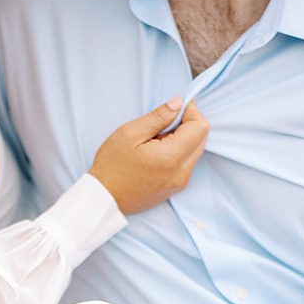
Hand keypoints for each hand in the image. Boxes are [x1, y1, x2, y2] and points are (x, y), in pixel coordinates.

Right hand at [88, 99, 208, 214]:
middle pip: (201, 138)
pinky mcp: (175, 188)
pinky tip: (156, 155)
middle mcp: (181, 172)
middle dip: (187, 125)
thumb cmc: (111, 167)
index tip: (175, 109)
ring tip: (155, 142)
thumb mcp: (129, 133)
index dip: (190, 112)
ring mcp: (180, 183)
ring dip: (182, 140)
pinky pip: (186, 164)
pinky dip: (177, 154)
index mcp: (171, 157)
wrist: (103, 199)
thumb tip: (178, 104)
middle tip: (162, 125)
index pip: (200, 127)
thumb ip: (158, 116)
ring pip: (195, 151)